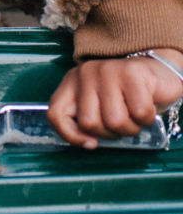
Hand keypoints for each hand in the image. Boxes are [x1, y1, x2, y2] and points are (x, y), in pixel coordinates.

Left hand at [47, 48, 182, 148]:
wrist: (157, 72)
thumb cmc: (127, 96)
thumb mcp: (99, 106)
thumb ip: (87, 120)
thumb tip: (88, 143)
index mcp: (72, 82)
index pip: (56, 113)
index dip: (71, 135)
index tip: (91, 143)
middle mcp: (86, 73)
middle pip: (90, 123)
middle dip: (111, 132)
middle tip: (123, 119)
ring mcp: (108, 70)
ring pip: (115, 121)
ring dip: (131, 126)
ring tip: (135, 112)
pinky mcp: (131, 73)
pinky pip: (139, 113)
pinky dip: (147, 117)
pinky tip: (147, 104)